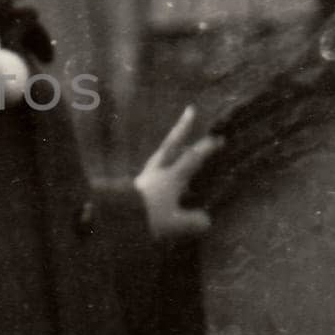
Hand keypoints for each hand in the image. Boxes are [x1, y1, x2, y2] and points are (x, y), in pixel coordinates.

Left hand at [134, 105, 222, 239]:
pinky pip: (154, 168)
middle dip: (183, 128)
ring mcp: (146, 176)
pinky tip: (164, 170)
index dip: (206, 148)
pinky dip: (162, 163)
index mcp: (171, 178)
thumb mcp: (174, 224)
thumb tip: (206, 220)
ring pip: (161, 154)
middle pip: (171, 144)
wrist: (115, 217)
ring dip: (172, 145)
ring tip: (179, 140)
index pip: (192, 158)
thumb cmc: (147, 218)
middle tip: (190, 110)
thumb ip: (193, 221)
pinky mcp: (137, 185)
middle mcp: (158, 171)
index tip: (219, 139)